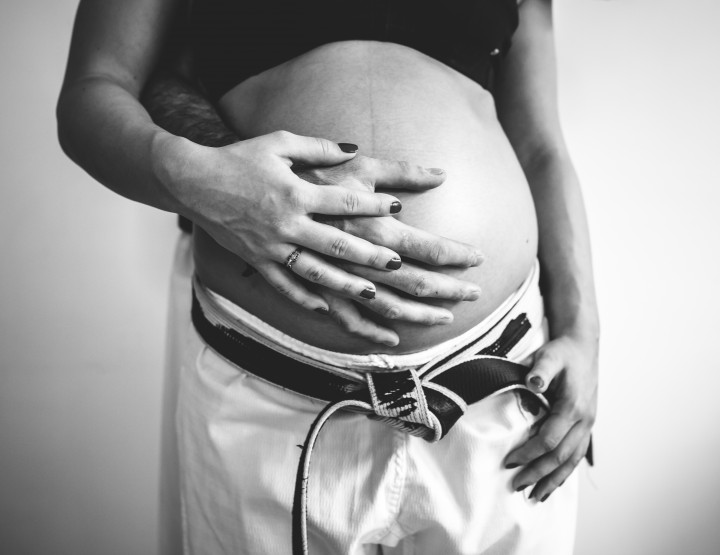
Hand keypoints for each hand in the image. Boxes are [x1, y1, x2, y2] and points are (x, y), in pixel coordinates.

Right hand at [167, 130, 455, 311]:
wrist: (193, 180)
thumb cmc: (239, 158)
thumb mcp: (280, 143)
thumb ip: (319, 148)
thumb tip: (354, 148)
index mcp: (296, 192)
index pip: (344, 201)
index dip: (373, 203)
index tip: (397, 207)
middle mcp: (286, 224)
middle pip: (336, 243)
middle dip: (369, 254)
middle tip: (397, 263)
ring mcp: (271, 246)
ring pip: (314, 272)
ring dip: (344, 284)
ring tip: (372, 292)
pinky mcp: (256, 260)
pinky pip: (282, 285)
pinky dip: (302, 297)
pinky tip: (324, 307)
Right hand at [294, 155, 485, 340]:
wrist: (223, 188)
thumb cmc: (296, 170)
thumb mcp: (352, 164)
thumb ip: (400, 171)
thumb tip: (441, 174)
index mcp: (369, 225)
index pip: (426, 246)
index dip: (457, 254)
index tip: (479, 258)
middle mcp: (354, 256)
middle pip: (412, 281)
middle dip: (447, 289)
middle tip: (474, 294)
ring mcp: (330, 276)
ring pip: (382, 306)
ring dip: (415, 314)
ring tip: (443, 319)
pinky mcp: (309, 287)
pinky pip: (339, 316)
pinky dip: (365, 329)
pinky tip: (387, 336)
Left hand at [504, 330, 597, 501]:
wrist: (583, 346)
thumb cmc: (563, 352)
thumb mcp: (550, 355)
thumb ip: (541, 368)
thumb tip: (533, 382)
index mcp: (573, 406)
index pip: (549, 439)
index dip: (529, 453)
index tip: (509, 462)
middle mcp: (584, 419)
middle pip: (561, 456)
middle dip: (538, 473)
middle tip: (517, 485)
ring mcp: (587, 424)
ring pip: (572, 460)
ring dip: (554, 480)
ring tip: (536, 496)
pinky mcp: (586, 425)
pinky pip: (577, 454)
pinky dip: (566, 471)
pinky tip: (555, 482)